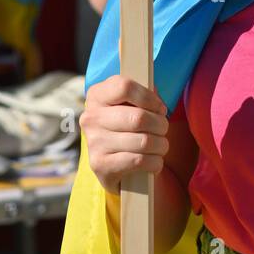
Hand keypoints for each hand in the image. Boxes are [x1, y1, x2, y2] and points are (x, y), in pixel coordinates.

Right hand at [79, 74, 168, 193]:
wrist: (112, 165)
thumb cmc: (127, 127)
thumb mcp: (130, 106)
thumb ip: (143, 95)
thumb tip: (157, 98)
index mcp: (97, 95)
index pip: (125, 87)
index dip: (149, 98)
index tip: (159, 108)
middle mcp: (91, 117)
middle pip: (138, 117)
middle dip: (160, 125)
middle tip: (163, 129)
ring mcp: (94, 142)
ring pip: (143, 141)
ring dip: (160, 145)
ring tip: (160, 146)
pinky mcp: (100, 165)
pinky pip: (139, 161)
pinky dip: (155, 162)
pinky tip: (154, 161)